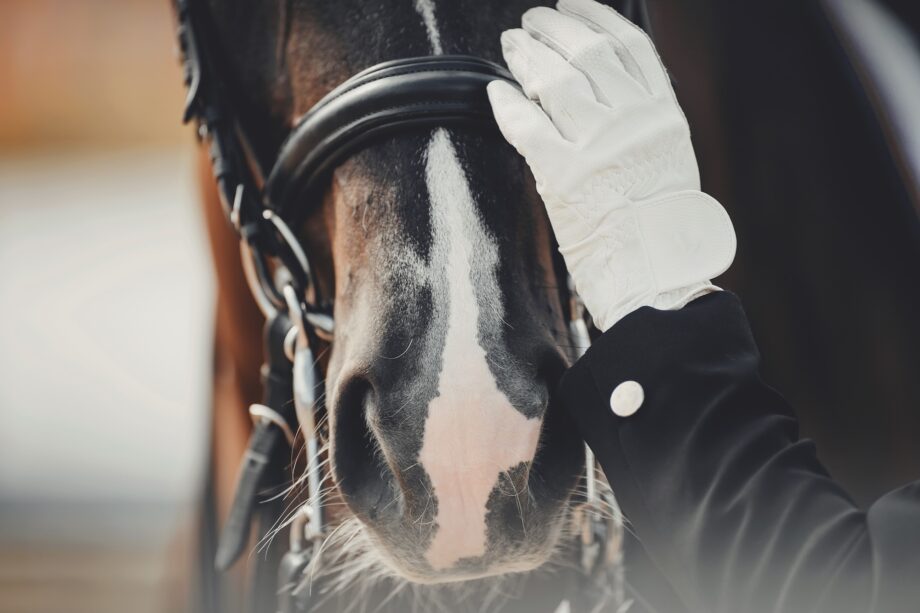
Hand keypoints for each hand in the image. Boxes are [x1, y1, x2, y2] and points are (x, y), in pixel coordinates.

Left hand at [487, 0, 735, 330]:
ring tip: (513, 43)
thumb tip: (605, 87)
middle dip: (554, 29)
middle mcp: (634, 122)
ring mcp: (599, 146)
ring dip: (529, 55)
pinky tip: (497, 92)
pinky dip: (509, 104)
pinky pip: (528, 125)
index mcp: (664, 115)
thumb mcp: (668, 160)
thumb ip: (643, 121)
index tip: (573, 5)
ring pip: (557, 80)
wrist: (656, 273)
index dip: (596, 17)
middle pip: (588, 53)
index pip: (630, 46)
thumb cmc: (659, 225)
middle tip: (531, 22)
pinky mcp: (565, 175)